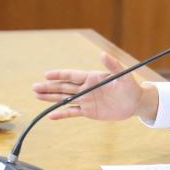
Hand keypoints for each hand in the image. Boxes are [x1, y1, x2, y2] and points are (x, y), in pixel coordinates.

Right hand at [31, 52, 156, 120]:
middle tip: (34, 87)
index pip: (72, 75)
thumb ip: (112, 65)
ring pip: (65, 99)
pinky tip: (51, 115)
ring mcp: (87, 100)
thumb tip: (102, 54)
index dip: (59, 75)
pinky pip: (73, 112)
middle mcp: (86, 88)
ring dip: (51, 98)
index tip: (47, 75)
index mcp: (92, 78)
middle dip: (49, 87)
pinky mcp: (89, 111)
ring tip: (37, 96)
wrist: (135, 102)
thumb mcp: (123, 75)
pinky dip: (62, 114)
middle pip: (64, 87)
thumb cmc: (130, 86)